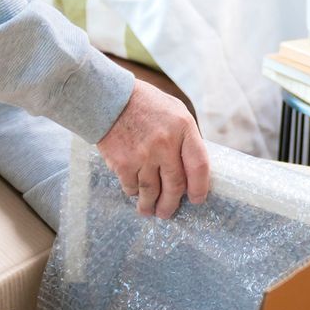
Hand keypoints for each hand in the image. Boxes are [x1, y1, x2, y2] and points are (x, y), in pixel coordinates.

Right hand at [96, 82, 209, 218]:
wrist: (109, 97)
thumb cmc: (145, 104)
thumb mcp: (175, 111)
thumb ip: (185, 137)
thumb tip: (191, 168)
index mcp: (183, 128)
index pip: (199, 166)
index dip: (200, 187)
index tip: (196, 199)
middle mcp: (165, 143)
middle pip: (175, 185)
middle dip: (172, 204)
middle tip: (167, 212)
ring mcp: (144, 155)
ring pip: (152, 191)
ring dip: (151, 205)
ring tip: (149, 211)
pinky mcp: (123, 163)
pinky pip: (131, 187)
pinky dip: (133, 192)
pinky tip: (134, 192)